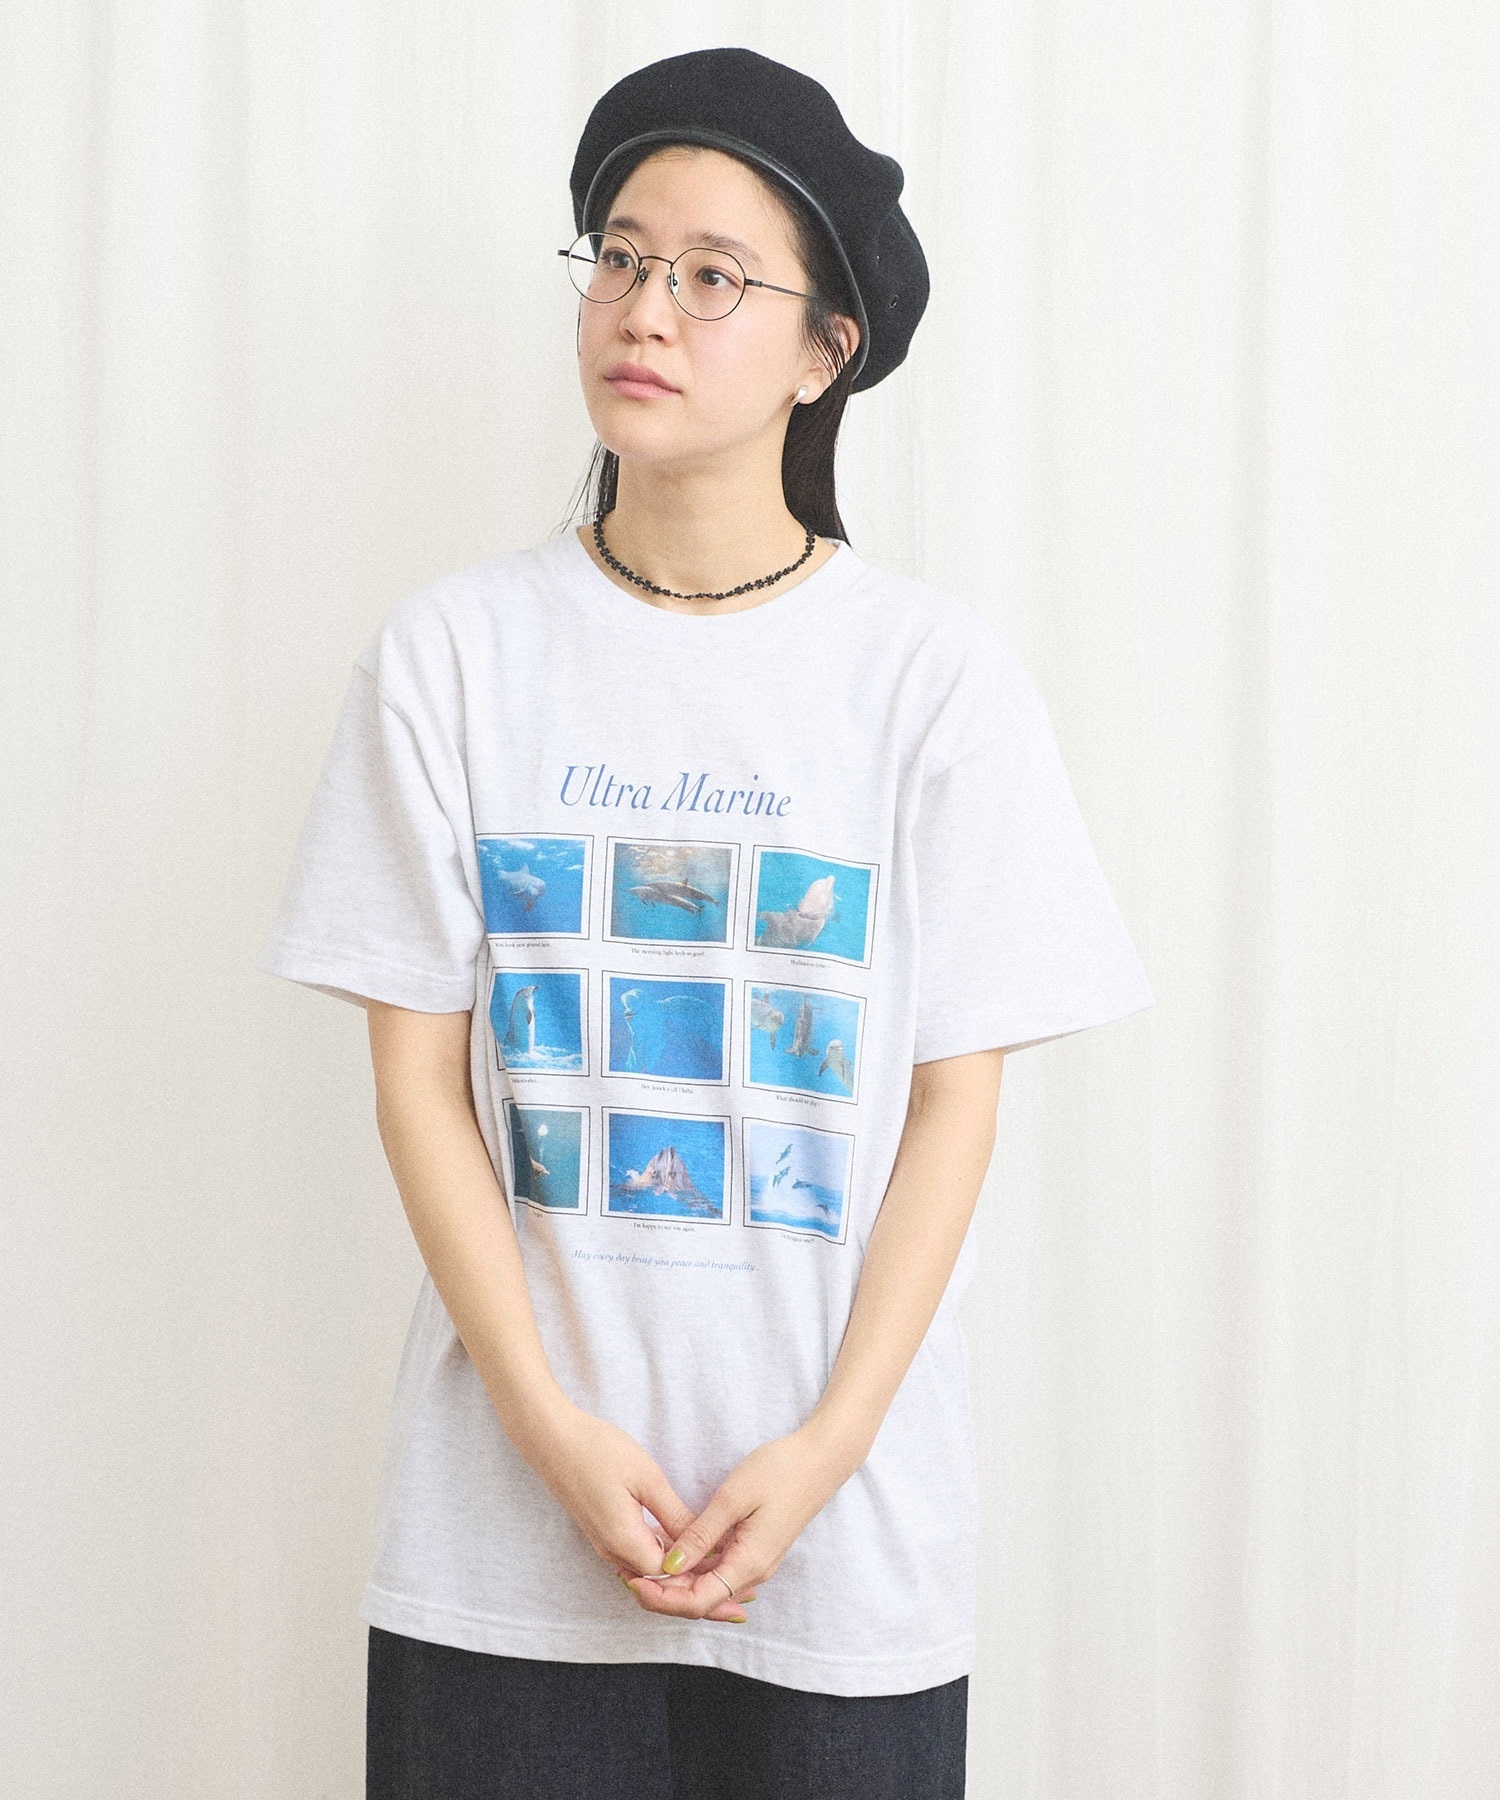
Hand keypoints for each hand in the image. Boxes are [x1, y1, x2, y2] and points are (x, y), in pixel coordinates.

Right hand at [522, 1405, 749, 1622]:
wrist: (550, 1438)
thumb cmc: (598, 1450)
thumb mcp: (646, 1478)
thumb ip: (674, 1514)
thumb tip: (703, 1542)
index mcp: (625, 1542)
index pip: (673, 1581)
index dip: (708, 1585)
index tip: (742, 1593)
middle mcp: (613, 1553)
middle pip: (662, 1589)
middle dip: (701, 1597)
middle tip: (740, 1605)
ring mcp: (605, 1544)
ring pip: (651, 1577)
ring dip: (685, 1583)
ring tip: (721, 1582)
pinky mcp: (603, 1533)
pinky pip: (639, 1561)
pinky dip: (667, 1567)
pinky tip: (688, 1558)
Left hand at [622, 1424, 858, 1622]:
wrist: (820, 1459)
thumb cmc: (779, 1471)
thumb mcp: (733, 1498)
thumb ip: (700, 1536)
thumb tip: (669, 1568)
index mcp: (748, 1563)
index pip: (698, 1603)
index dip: (663, 1599)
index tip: (633, 1580)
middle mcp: (754, 1572)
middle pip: (702, 1601)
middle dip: (665, 1595)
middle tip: (630, 1574)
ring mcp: (757, 1562)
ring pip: (710, 1588)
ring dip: (678, 1583)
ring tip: (645, 1564)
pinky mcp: (757, 1549)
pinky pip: (720, 1571)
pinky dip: (695, 1569)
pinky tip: (675, 1553)